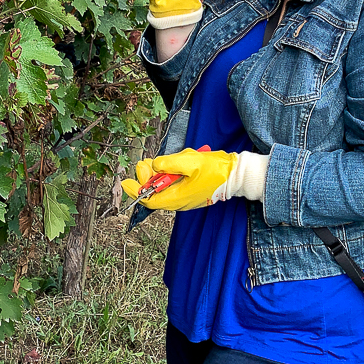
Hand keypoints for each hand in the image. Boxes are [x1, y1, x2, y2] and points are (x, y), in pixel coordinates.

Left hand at [122, 148, 268, 210]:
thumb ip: (169, 163)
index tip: (126, 182)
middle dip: (147, 177)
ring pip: (163, 188)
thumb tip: (155, 165)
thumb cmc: (216, 170)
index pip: (149, 199)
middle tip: (145, 163)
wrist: (237, 175)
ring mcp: (185, 198)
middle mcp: (179, 202)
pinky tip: (175, 165)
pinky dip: (169, 176)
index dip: (136, 191)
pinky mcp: (190, 193)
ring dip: (159, 174)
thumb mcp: (190, 161)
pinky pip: (173, 186)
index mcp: (177, 198)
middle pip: (155, 193)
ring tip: (164, 161)